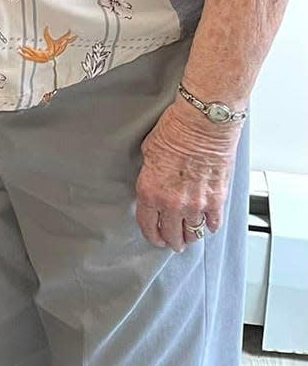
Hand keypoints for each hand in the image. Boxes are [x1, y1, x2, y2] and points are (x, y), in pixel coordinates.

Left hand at [135, 96, 239, 250]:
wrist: (203, 123)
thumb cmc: (176, 130)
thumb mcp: (149, 152)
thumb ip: (151, 176)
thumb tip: (155, 185)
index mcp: (151, 191)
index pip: (148, 226)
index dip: (152, 235)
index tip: (156, 238)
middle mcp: (172, 203)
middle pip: (172, 236)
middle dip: (172, 241)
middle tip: (174, 242)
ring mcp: (196, 204)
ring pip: (193, 233)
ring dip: (191, 236)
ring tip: (190, 234)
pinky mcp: (217, 200)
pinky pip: (213, 223)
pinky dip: (210, 224)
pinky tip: (208, 222)